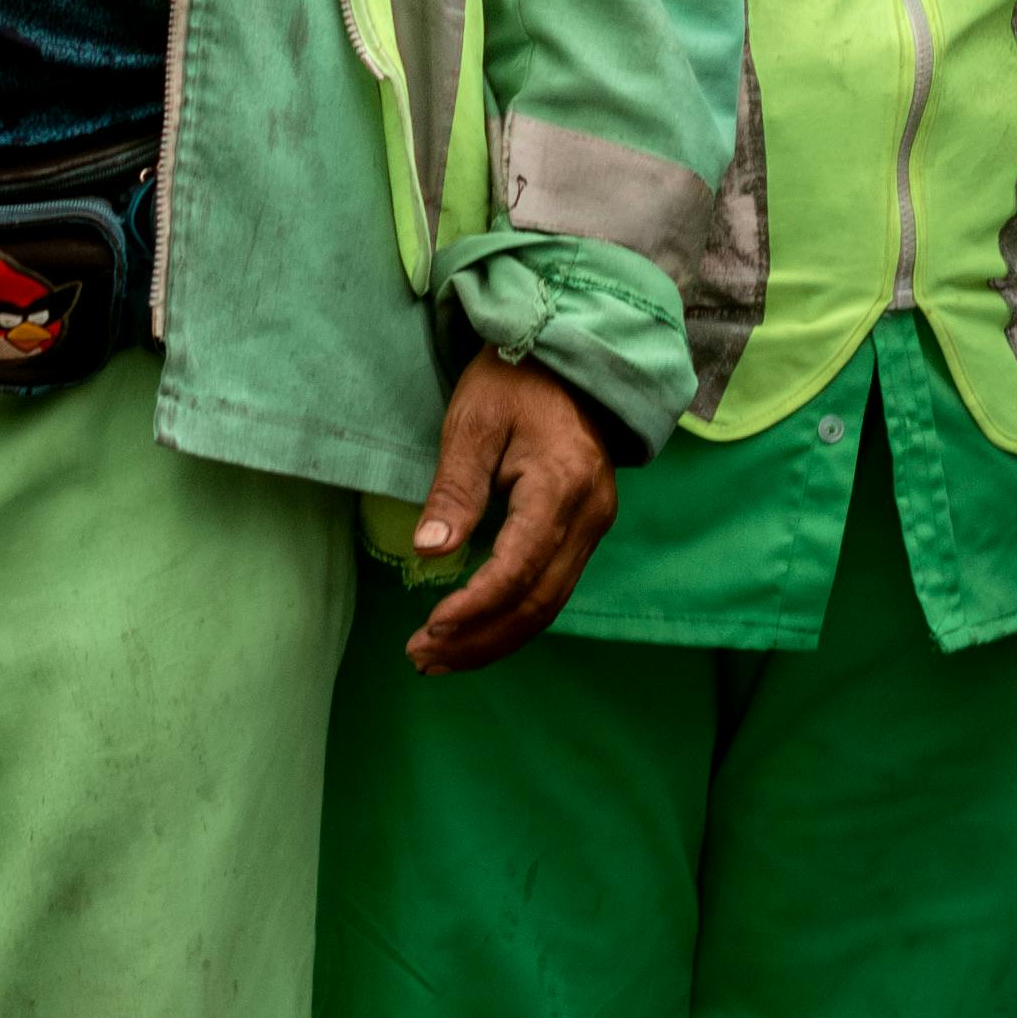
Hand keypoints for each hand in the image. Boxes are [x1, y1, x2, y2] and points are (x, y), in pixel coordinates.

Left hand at [403, 350, 617, 667]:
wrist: (567, 358)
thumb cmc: (512, 381)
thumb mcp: (472, 424)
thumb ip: (454, 490)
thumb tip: (429, 553)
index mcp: (561, 485)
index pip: (518, 568)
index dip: (474, 607)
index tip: (430, 628)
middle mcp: (590, 515)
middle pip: (538, 602)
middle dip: (479, 639)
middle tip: (421, 658)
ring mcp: (595, 525)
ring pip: (549, 605)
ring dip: (495, 639)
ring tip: (439, 659)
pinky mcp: (587, 530)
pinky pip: (553, 588)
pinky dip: (513, 618)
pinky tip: (475, 631)